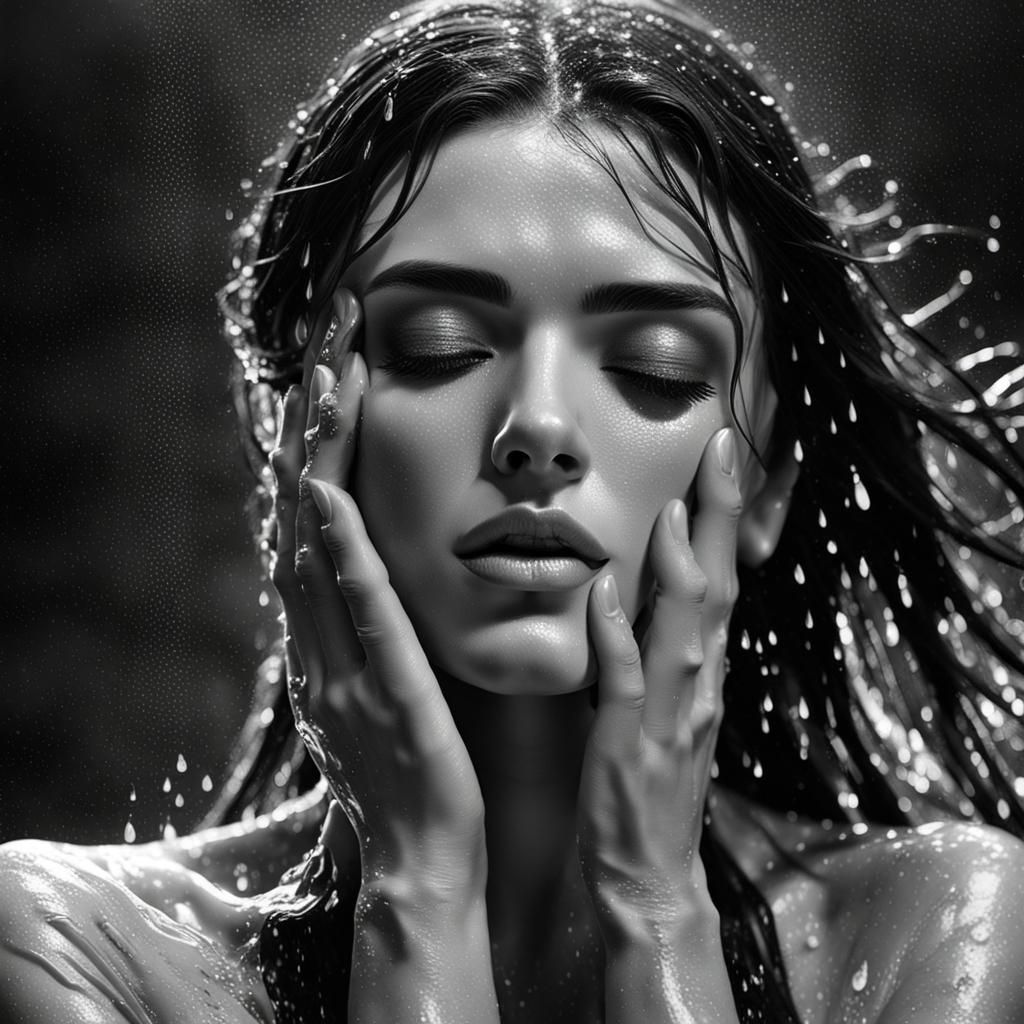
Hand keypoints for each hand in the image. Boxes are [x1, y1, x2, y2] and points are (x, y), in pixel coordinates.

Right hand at [269, 290, 485, 896]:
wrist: (425, 856)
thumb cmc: (421, 762)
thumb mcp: (394, 671)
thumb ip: (382, 614)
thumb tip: (385, 553)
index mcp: (333, 627)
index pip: (321, 507)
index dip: (326, 432)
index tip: (344, 356)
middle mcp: (321, 634)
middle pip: (307, 503)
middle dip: (318, 416)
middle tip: (333, 330)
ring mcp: (340, 662)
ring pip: (319, 542)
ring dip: (322, 456)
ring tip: (332, 375)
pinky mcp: (377, 693)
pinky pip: (354, 615)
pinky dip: (338, 553)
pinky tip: (329, 495)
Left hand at [576, 426, 740, 942]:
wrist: (648, 870)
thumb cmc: (653, 783)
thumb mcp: (670, 704)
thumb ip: (665, 646)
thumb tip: (646, 584)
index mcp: (704, 670)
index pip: (723, 579)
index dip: (725, 518)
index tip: (724, 458)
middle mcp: (698, 683)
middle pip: (718, 587)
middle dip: (720, 518)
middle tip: (722, 451)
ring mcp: (669, 713)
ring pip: (684, 628)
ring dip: (680, 566)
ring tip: (674, 507)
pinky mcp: (629, 742)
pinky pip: (625, 680)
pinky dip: (619, 634)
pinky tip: (607, 591)